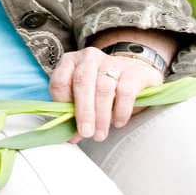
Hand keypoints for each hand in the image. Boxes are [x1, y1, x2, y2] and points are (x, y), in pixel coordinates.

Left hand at [49, 46, 164, 143]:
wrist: (135, 73)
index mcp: (71, 62)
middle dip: (83, 112)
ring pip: (103, 89)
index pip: (60, 81)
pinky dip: (121, 110)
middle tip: (86, 133)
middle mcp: (89, 58)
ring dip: (101, 116)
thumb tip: (72, 136)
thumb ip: (75, 111)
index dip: (62, 104)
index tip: (68, 124)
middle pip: (82, 83)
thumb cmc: (104, 87)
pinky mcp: (134, 71)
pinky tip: (118, 122)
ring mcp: (112, 62)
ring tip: (100, 134)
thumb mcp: (85, 95)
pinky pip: (125, 92)